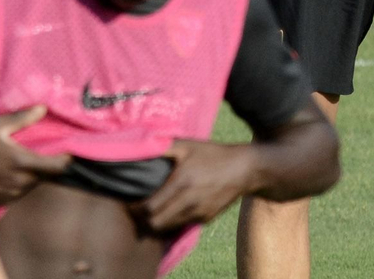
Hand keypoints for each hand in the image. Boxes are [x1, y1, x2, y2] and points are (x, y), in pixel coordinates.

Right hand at [0, 105, 71, 207]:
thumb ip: (22, 118)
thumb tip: (43, 109)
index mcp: (22, 162)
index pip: (57, 166)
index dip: (66, 159)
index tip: (68, 150)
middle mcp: (20, 181)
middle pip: (47, 175)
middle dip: (50, 165)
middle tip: (48, 152)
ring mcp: (12, 193)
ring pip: (34, 184)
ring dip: (36, 174)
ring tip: (28, 160)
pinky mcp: (4, 200)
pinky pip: (21, 191)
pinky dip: (23, 182)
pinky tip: (14, 171)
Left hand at [131, 138, 255, 232]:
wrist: (245, 169)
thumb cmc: (214, 154)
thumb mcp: (189, 145)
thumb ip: (164, 146)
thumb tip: (141, 144)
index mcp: (181, 182)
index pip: (149, 208)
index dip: (135, 210)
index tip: (128, 205)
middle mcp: (189, 201)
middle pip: (155, 224)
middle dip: (142, 221)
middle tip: (136, 212)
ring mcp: (199, 212)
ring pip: (168, 228)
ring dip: (157, 223)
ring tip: (150, 213)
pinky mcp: (206, 218)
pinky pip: (182, 225)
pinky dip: (173, 221)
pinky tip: (170, 211)